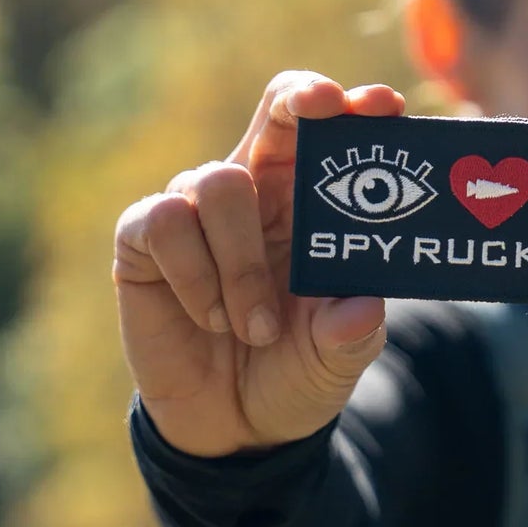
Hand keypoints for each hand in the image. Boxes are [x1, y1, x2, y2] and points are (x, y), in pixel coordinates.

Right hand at [113, 71, 403, 455]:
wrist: (235, 426)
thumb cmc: (295, 370)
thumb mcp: (337, 358)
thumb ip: (352, 331)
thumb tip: (362, 307)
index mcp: (310, 202)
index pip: (329, 133)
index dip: (353, 108)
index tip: (384, 106)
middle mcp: (256, 192)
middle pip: (275, 111)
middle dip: (299, 100)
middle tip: (323, 107)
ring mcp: (196, 210)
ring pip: (218, 183)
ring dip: (243, 262)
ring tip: (256, 328)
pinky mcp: (143, 241)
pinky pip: (165, 224)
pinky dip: (196, 276)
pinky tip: (212, 319)